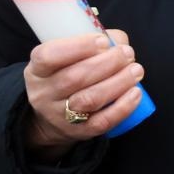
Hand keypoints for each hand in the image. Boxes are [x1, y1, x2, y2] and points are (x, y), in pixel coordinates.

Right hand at [21, 29, 144, 158]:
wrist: (51, 119)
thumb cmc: (65, 76)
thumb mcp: (66, 58)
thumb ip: (93, 43)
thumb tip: (118, 41)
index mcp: (37, 70)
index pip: (48, 56)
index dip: (78, 47)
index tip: (103, 41)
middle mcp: (44, 94)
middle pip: (74, 78)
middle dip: (107, 63)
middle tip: (127, 54)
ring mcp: (60, 116)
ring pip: (90, 99)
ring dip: (118, 82)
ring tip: (135, 71)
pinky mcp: (79, 132)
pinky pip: (102, 121)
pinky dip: (123, 106)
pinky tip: (135, 92)